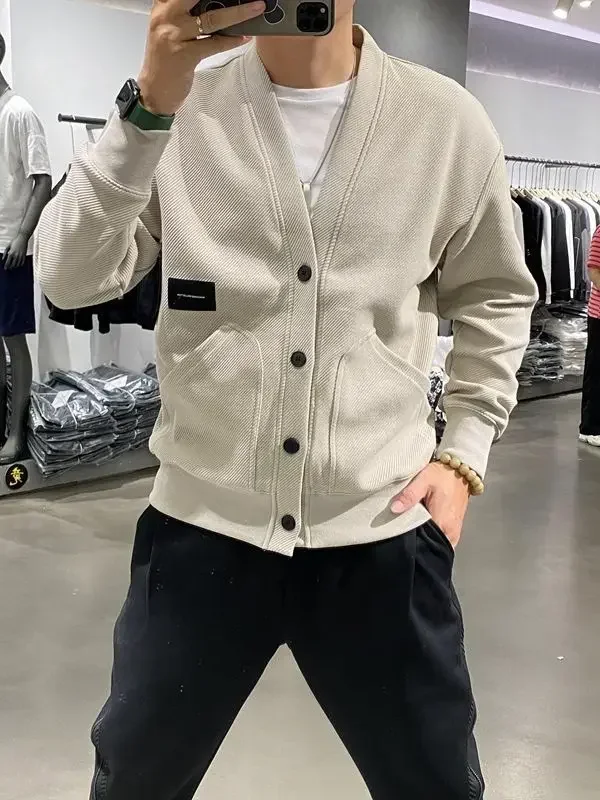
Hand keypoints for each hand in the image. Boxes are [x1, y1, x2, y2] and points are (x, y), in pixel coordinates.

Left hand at [3, 233, 27, 269]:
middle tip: (9, 268)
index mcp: (11, 253)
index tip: (5, 268)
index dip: (6, 266)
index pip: (8, 262)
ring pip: (18, 265)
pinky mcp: (24, 256)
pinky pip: (22, 263)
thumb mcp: (8, 246)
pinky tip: (18, 264)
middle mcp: (16, 256)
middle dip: (10, 267)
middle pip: (13, 265)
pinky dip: (20, 265)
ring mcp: (21, 256)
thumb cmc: (15, 241)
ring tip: (13, 267)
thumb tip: (3, 258)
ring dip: (15, 266)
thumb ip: (5, 253)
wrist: (22, 238)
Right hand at [138, 0, 265, 115]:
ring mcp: (174, 35)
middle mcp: (166, 16)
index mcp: (162, 6)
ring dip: (239, 13)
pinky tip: (244, 37)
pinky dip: (231, 41)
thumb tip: (219, 4)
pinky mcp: (184, 55)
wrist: (154, 91)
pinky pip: (214, 44)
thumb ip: (186, 13)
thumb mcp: (170, 29)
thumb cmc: (165, 60)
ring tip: (256, 8)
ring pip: (212, 18)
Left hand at [391, 462, 469, 548]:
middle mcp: (450, 534)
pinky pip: (440, 540)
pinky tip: (420, 527)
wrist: (461, 469)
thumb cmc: (443, 475)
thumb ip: (409, 495)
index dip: (410, 542)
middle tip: (402, 532)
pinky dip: (430, 536)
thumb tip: (394, 509)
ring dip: (423, 539)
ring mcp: (453, 534)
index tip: (398, 536)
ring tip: (410, 529)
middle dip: (416, 543)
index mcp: (443, 524)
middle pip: (429, 547)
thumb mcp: (424, 480)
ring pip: (435, 544)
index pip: (424, 544)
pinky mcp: (453, 530)